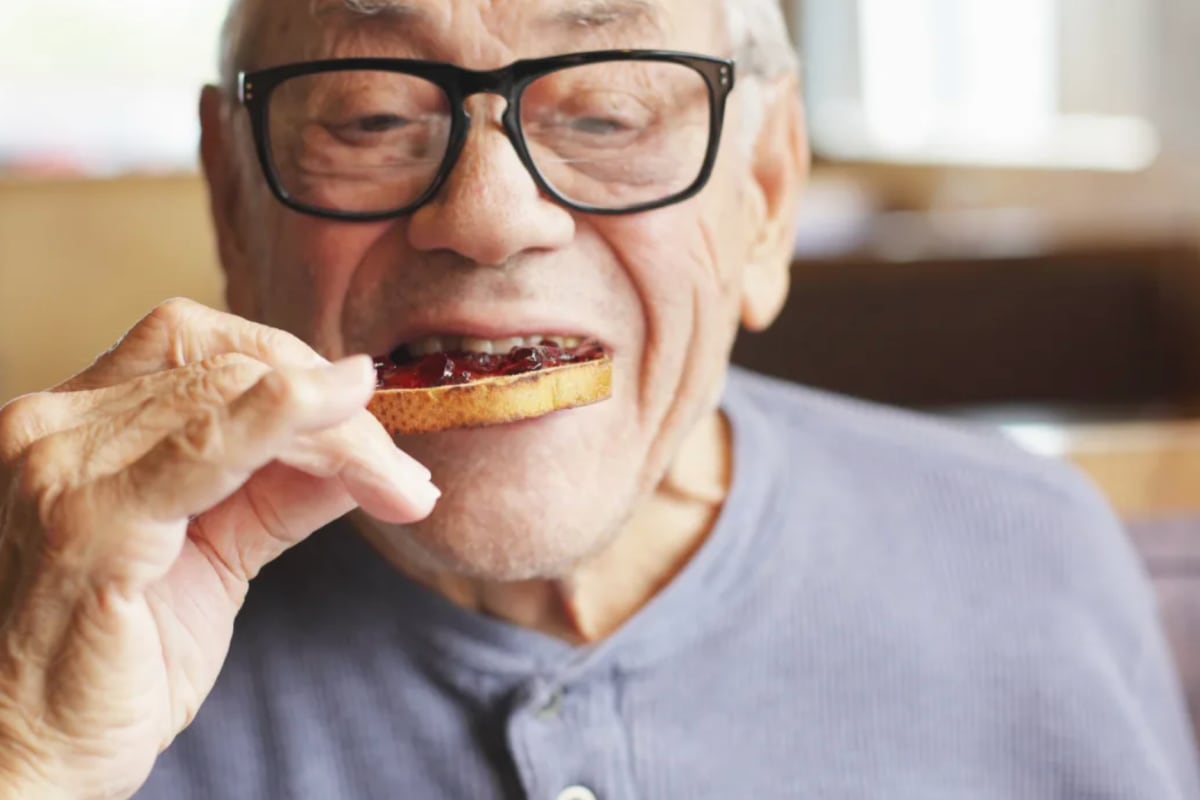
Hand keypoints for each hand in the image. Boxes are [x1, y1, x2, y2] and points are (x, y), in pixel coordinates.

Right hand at [0, 299, 437, 798]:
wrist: (30, 761)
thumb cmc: (113, 661)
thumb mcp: (213, 556)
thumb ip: (280, 491)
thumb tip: (364, 451)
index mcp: (77, 425)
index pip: (197, 344)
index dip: (293, 365)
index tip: (365, 412)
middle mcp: (55, 428)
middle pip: (227, 366)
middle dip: (335, 409)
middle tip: (402, 471)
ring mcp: (62, 471)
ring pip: (233, 396)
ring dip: (340, 433)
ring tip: (400, 483)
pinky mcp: (88, 527)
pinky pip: (203, 450)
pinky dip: (284, 422)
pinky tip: (343, 421)